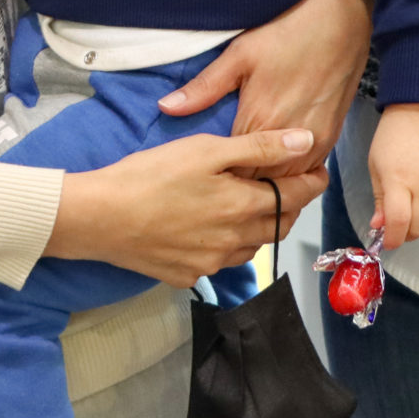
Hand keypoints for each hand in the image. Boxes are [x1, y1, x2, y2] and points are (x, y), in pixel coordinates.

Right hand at [46, 128, 325, 286]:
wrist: (100, 217)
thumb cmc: (151, 175)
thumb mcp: (206, 149)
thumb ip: (259, 147)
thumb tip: (306, 141)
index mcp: (243, 207)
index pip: (296, 197)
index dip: (312, 182)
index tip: (318, 170)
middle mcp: (235, 242)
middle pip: (278, 225)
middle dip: (290, 205)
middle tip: (287, 184)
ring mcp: (211, 264)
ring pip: (251, 247)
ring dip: (258, 227)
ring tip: (248, 205)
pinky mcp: (187, 276)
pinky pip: (219, 262)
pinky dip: (225, 245)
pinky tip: (208, 228)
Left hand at [160, 0, 370, 176]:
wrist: (340, 24)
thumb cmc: (286, 36)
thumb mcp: (239, 56)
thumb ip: (203, 88)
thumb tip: (166, 107)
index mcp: (258, 121)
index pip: (233, 171)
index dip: (218, 177)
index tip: (204, 177)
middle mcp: (287, 141)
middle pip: (261, 184)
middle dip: (242, 187)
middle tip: (223, 184)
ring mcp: (313, 143)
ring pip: (287, 184)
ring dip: (270, 185)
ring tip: (249, 183)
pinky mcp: (331, 139)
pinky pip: (309, 172)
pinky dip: (293, 176)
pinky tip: (278, 171)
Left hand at [366, 103, 418, 247]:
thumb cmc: (394, 138)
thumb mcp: (377, 165)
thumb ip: (379, 199)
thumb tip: (379, 227)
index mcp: (398, 179)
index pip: (399, 222)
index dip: (392, 239)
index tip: (387, 242)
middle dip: (406, 232)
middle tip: (400, 223)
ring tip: (417, 209)